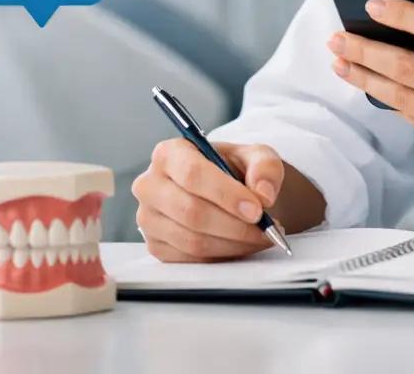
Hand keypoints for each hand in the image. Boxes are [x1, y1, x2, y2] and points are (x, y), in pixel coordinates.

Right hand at [133, 140, 288, 261]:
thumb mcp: (255, 156)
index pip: (193, 174)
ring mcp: (148, 219)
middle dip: (235, 225)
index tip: (257, 209)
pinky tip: (244, 246)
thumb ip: (264, 167)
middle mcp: (150, 185)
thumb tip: (263, 194)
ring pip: (192, 240)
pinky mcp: (156, 246)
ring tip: (261, 237)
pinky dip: (223, 256)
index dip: (226, 194)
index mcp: (169, 153)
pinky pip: (190, 259)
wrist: (224, 191)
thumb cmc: (234, 169)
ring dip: (233, 244)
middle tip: (266, 229)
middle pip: (191, 211)